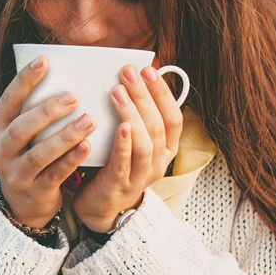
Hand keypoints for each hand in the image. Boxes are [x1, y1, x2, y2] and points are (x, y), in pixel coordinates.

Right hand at [0, 55, 96, 228]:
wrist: (22, 203)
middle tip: (73, 96)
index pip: (8, 101)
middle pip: (20, 128)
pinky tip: (87, 146)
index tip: (44, 60)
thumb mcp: (22, 132)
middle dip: (47, 111)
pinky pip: (54, 174)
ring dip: (64, 136)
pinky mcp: (34, 191)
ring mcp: (16, 173)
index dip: (24, 81)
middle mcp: (1, 150)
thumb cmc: (29, 153)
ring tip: (88, 120)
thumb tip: (64, 71)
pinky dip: (71, 159)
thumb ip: (33, 109)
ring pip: (39, 154)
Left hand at [73, 62, 183, 232]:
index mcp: (166, 148)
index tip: (149, 69)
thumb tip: (132, 76)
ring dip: (133, 113)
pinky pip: (125, 162)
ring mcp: (141, 176)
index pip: (174, 118)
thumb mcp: (133, 139)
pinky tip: (120, 126)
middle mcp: (159, 162)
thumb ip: (136, 115)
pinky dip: (124, 143)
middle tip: (128, 72)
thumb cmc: (115, 163)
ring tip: (118, 91)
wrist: (101, 205)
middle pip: (157, 125)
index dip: (163, 93)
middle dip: (144, 95)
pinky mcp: (120, 185)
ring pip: (145, 142)